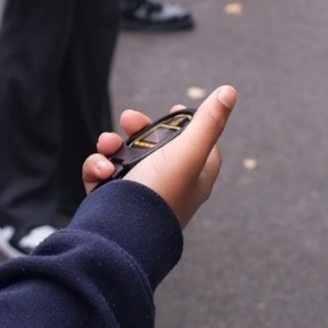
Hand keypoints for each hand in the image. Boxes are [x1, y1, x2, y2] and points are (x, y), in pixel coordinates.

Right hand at [82, 87, 236, 228]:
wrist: (123, 235)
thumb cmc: (162, 193)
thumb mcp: (190, 151)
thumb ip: (208, 122)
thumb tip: (230, 92)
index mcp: (194, 177)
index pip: (199, 145)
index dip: (188, 125)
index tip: (175, 108)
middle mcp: (168, 185)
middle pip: (155, 146)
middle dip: (138, 129)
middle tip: (129, 120)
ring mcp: (138, 193)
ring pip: (123, 157)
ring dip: (112, 146)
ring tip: (108, 147)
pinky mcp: (112, 199)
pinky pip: (102, 174)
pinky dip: (98, 168)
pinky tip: (101, 172)